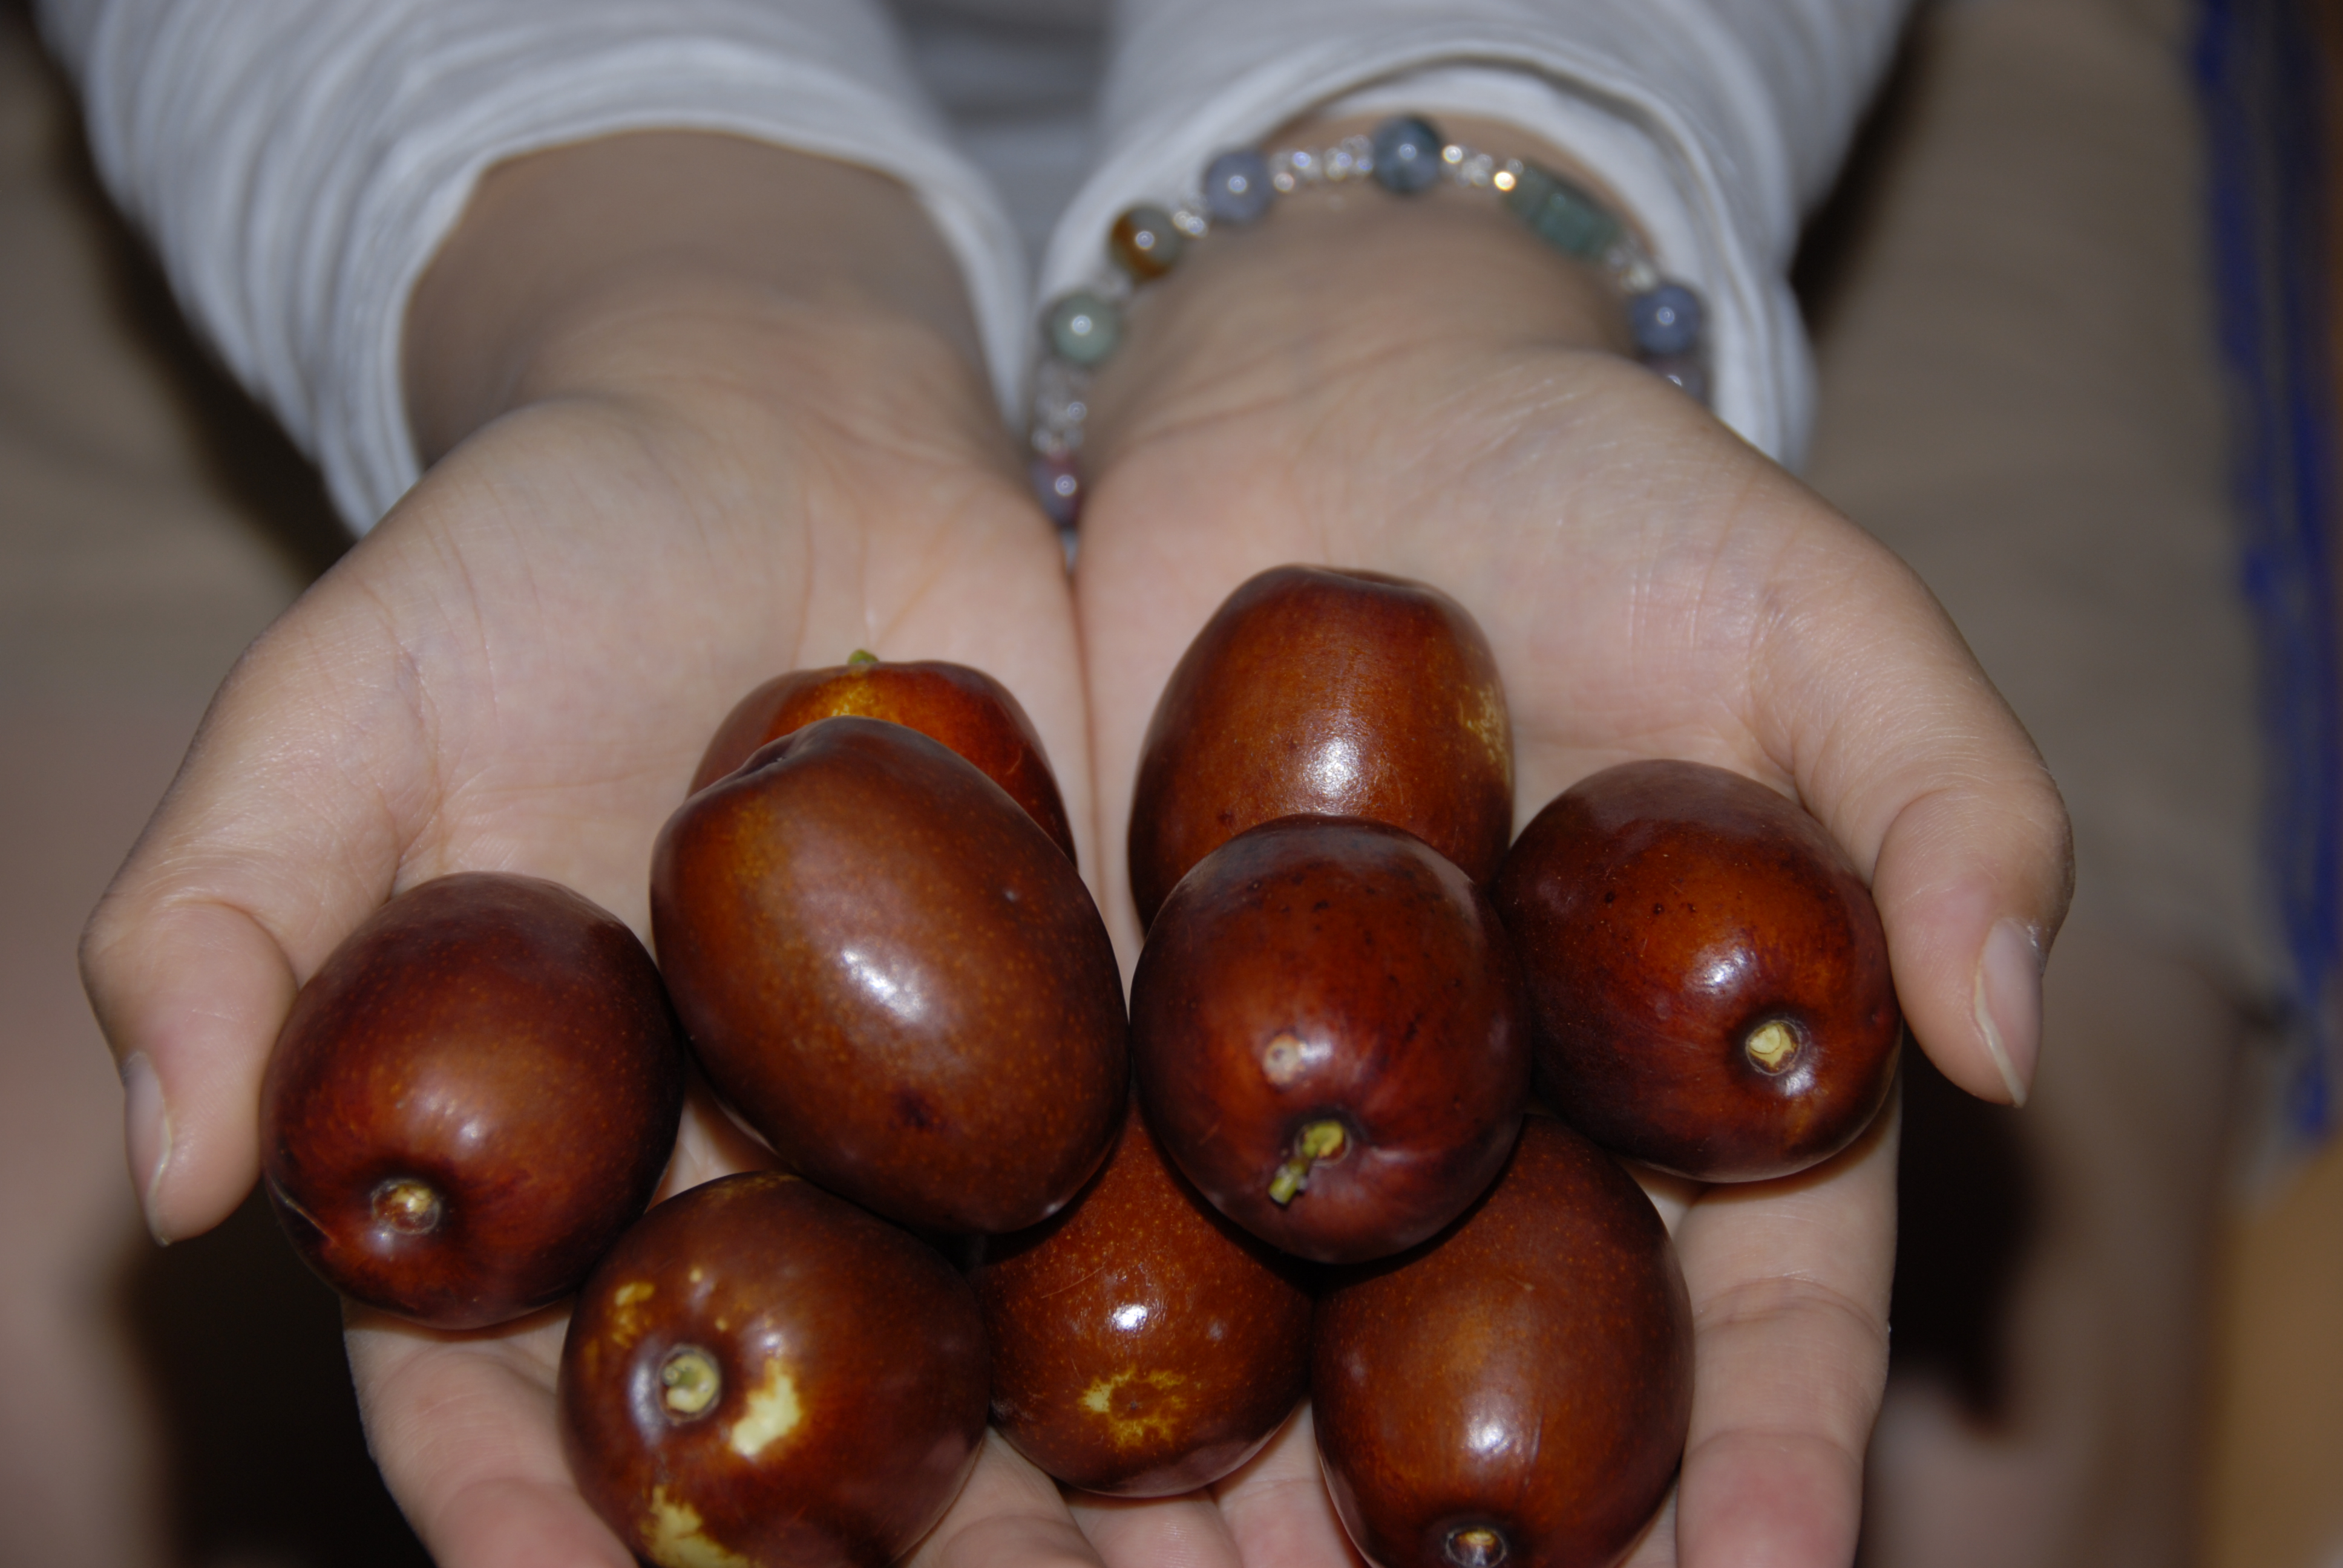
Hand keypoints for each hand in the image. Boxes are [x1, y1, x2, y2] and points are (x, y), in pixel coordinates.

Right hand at [79, 134, 1096, 1565]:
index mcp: (535, 1153)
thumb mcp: (346, 699)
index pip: (497, 1402)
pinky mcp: (1083, 1026)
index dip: (538, 1523)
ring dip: (1098, 1500)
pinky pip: (1147, 1195)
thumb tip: (175, 1175)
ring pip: (989, 1364)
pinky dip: (1233, 1310)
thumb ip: (227, 915)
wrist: (784, 427)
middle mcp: (731, 1179)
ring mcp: (918, 1121)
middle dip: (882, 1560)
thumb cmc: (535, 546)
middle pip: (785, 1424)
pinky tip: (1309, 1415)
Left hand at [1070, 116, 2069, 1566]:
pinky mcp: (1135, 1008)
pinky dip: (1092, 1313)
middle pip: (1522, 1367)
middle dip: (1507, 1515)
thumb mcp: (1816, 608)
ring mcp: (1307, 1078)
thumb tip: (2002, 1026)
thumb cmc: (1604, 482)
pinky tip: (1045, 1425)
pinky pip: (1122, 1191)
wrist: (1330, 392)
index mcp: (1687, 1064)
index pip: (1764, 1304)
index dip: (1775, 1452)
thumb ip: (1940, 794)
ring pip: (1310, 1332)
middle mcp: (1501, 1115)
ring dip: (1272, 1489)